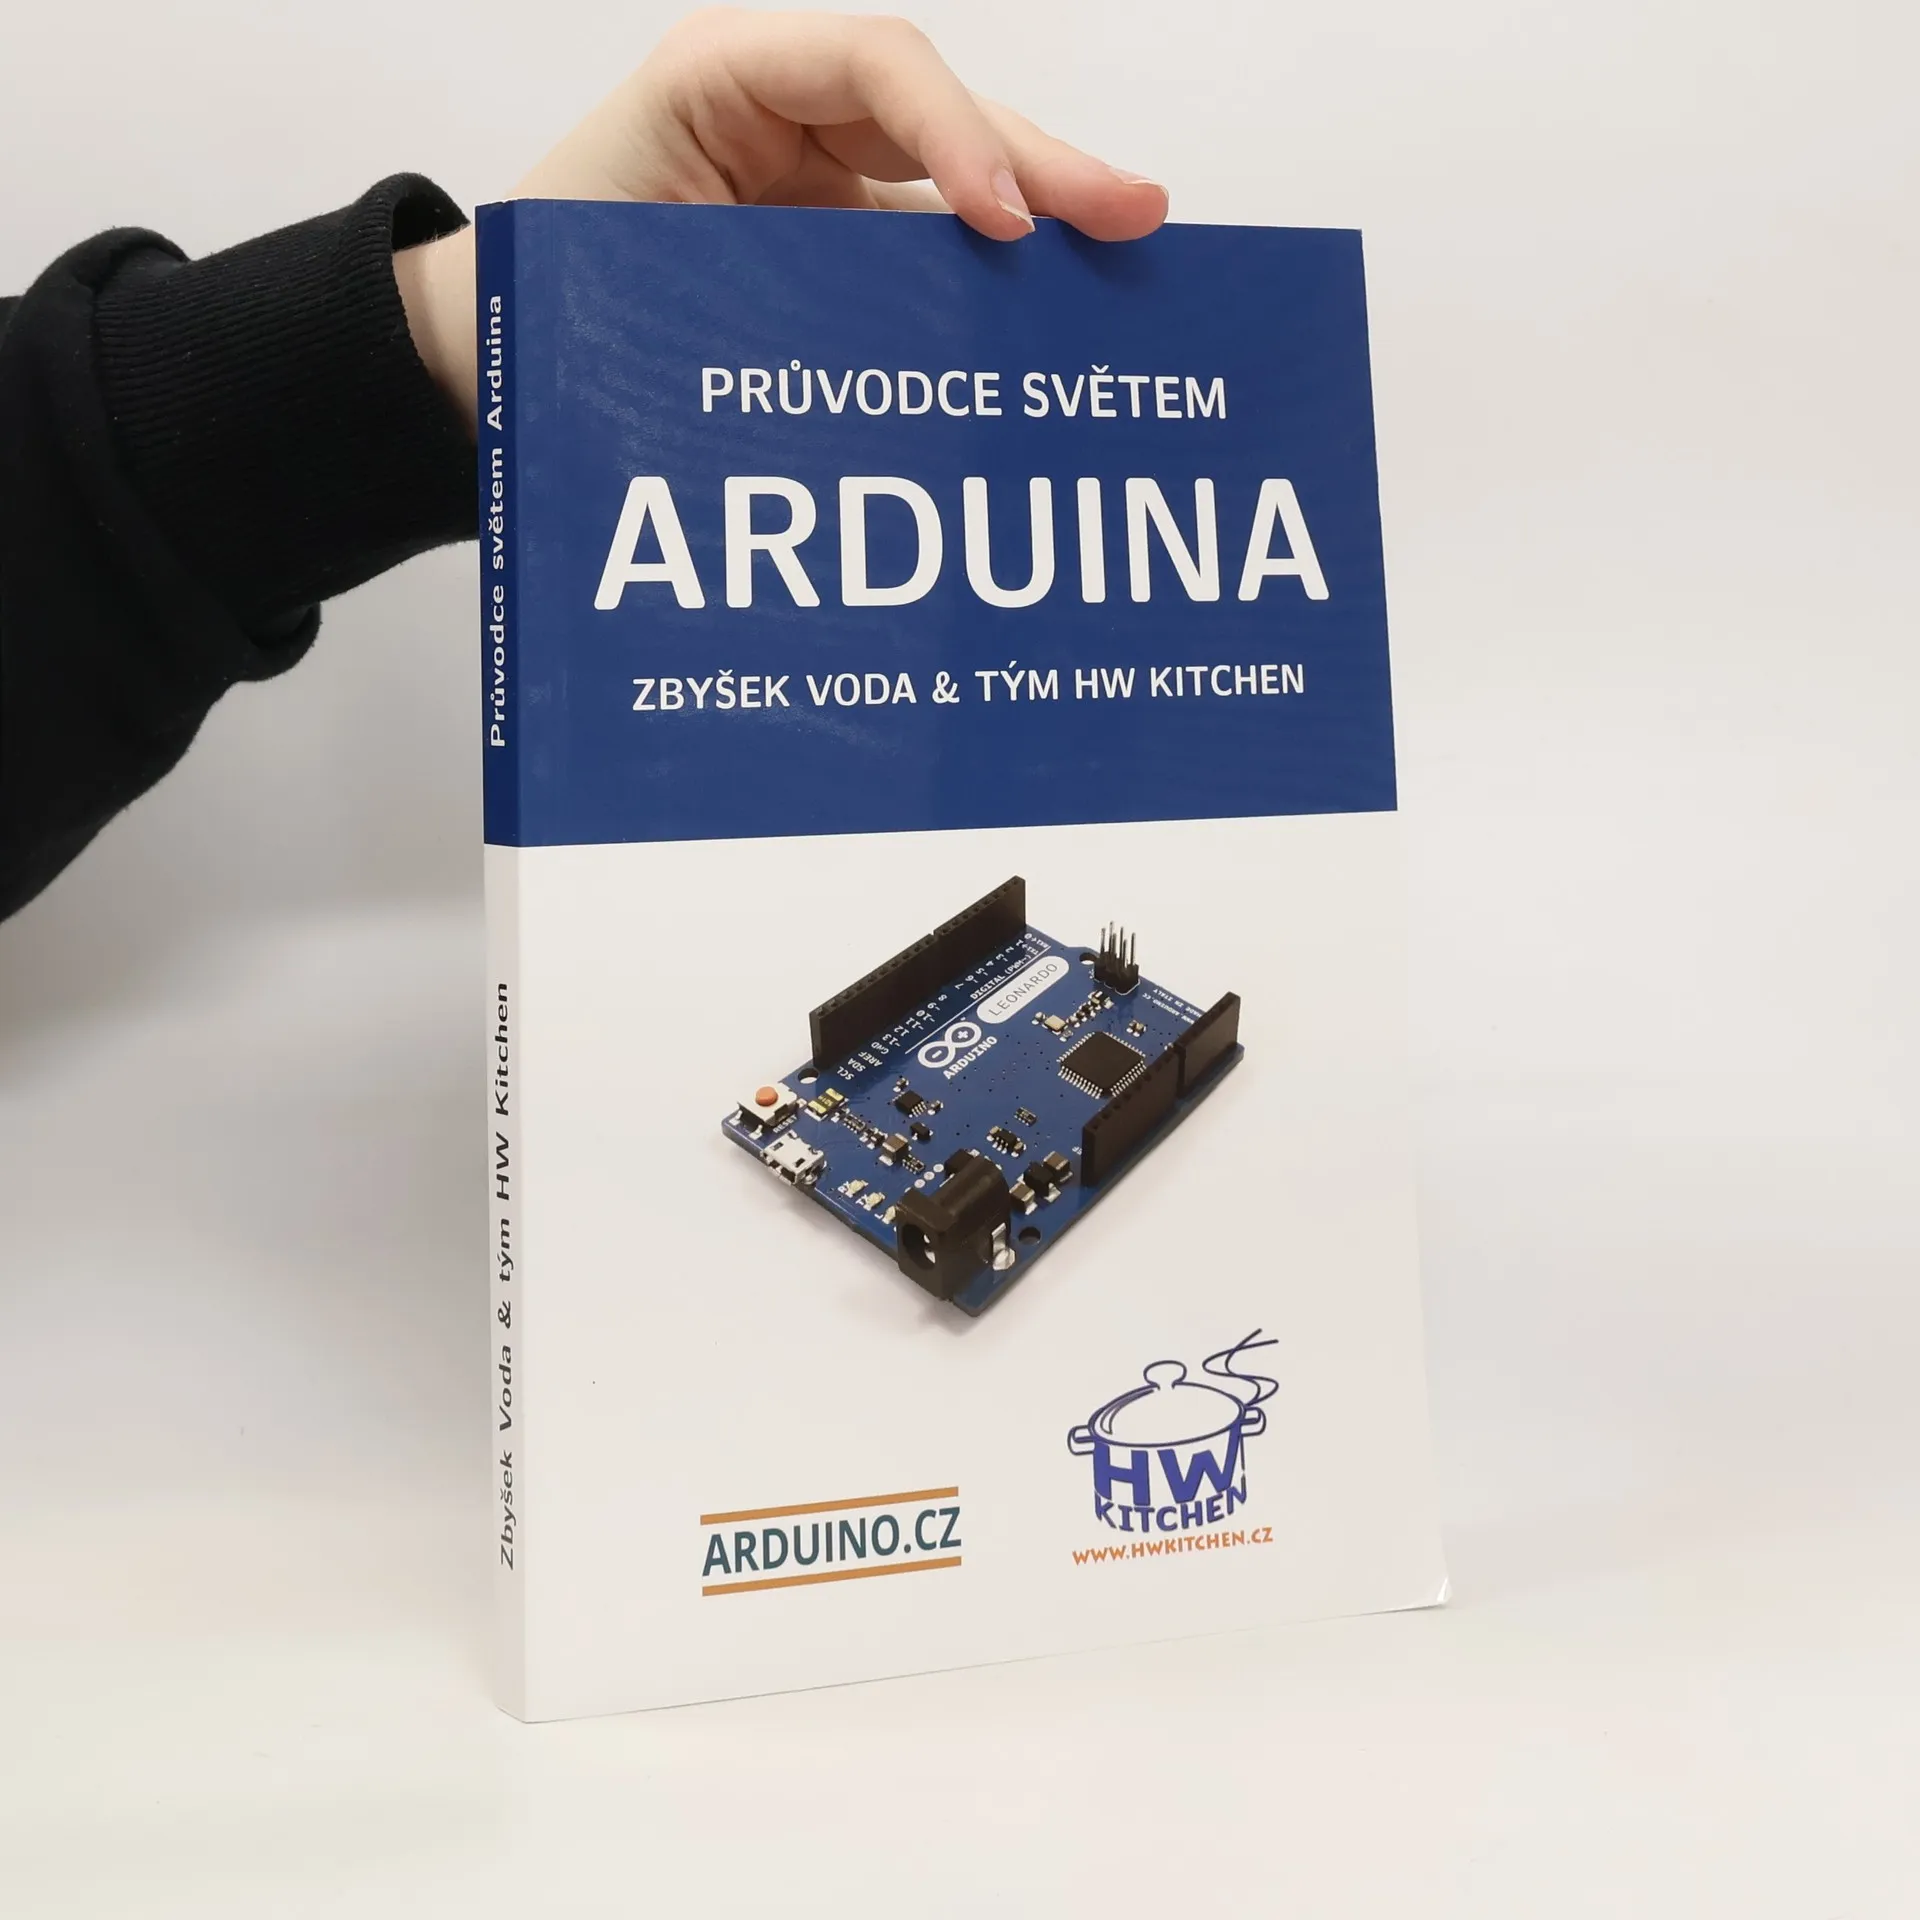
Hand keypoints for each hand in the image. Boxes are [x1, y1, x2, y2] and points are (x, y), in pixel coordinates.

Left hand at [396, 9, 1169, 427]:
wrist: (493, 344)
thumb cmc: (543, 292)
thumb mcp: (630, 262)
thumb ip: (751, 275)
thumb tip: (892, 336)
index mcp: (723, 78)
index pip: (874, 65)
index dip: (954, 131)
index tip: (1006, 222)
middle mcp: (783, 112)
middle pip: (939, 112)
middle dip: (1041, 162)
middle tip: (1137, 214)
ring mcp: (816, 175)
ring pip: (949, 176)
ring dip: (1040, 214)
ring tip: (1129, 252)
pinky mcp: (833, 242)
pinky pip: (927, 247)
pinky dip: (992, 279)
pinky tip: (1055, 310)